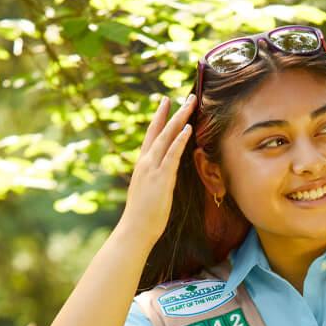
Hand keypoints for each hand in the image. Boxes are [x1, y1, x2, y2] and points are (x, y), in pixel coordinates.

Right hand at [119, 94, 196, 244]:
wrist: (135, 229)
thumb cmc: (143, 215)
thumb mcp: (150, 191)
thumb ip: (156, 178)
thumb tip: (164, 174)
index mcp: (143, 164)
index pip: (152, 135)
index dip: (160, 118)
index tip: (166, 103)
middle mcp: (146, 162)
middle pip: (159, 130)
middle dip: (172, 111)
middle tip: (187, 96)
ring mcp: (153, 168)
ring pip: (166, 137)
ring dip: (179, 119)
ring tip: (190, 104)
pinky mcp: (161, 178)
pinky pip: (172, 155)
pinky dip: (179, 140)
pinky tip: (187, 128)